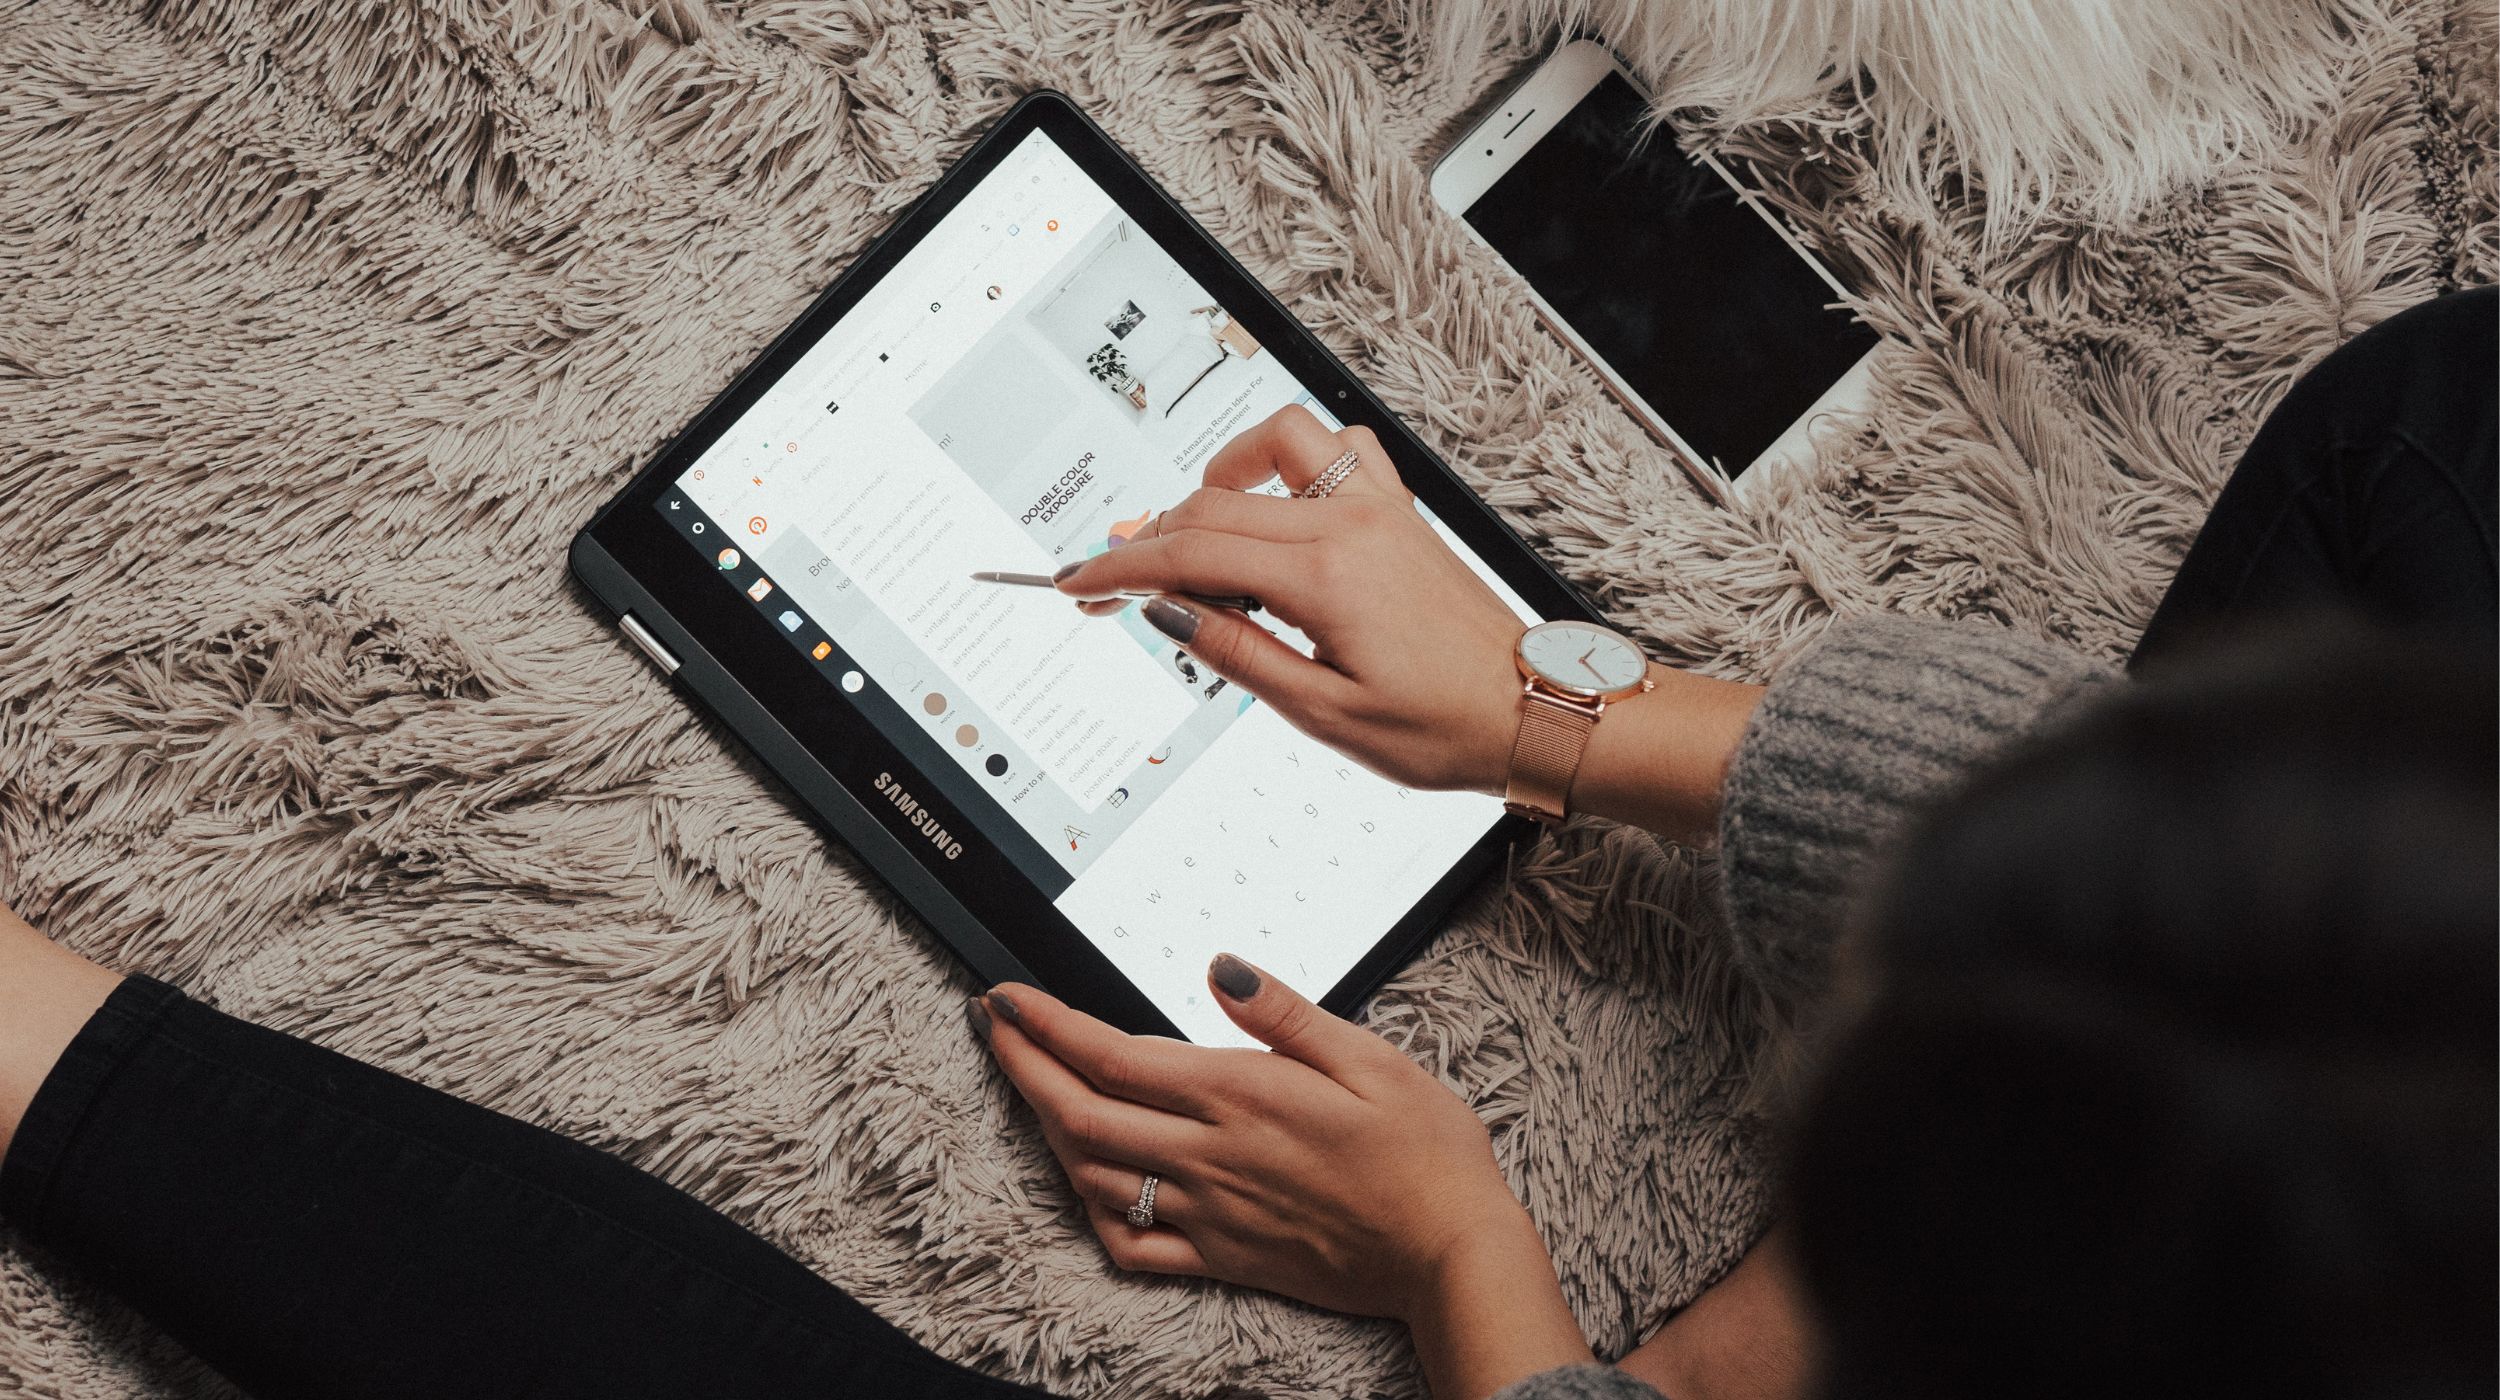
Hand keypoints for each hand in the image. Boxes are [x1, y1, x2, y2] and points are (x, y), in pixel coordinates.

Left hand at [973, 956, 1592, 1396]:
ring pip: (1093, 1176)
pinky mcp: (1223, 1260)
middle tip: (992, 1029)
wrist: (1450, 1252)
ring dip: (1048, 1130)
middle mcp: (1211, 1157)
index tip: (1005, 997)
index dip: (1045, 1024)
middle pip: (1080, 1114)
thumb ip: (1283, 1012)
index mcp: (1242, 1095)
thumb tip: (1219, 966)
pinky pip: (1131, 1247)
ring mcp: (1210, 1215)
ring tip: (1031, 1090)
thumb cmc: (1425, 1152)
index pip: (1112, 1055)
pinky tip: (1087, 1186)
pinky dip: (1092, 1212)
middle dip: (1022, 1066)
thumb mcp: (1370, 1057)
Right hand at [1052, 406, 1764, 836]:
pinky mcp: (1399, 511)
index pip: (1191, 554)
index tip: (1079, 583)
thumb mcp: (1325, 714)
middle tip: (1106, 579)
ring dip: (1215, 480)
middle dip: (1146, 539)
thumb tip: (1169, 610)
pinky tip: (1272, 496)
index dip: (1122, 567)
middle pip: (1212, 505)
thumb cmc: (1444, 726)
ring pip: (1269, 451)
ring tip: (1187, 528)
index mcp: (1325, 576)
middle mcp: (1350, 524)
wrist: (1534, 711)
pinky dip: (1289, 457)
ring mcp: (1378, 508)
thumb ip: (1239, 653)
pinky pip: (1336, 447)